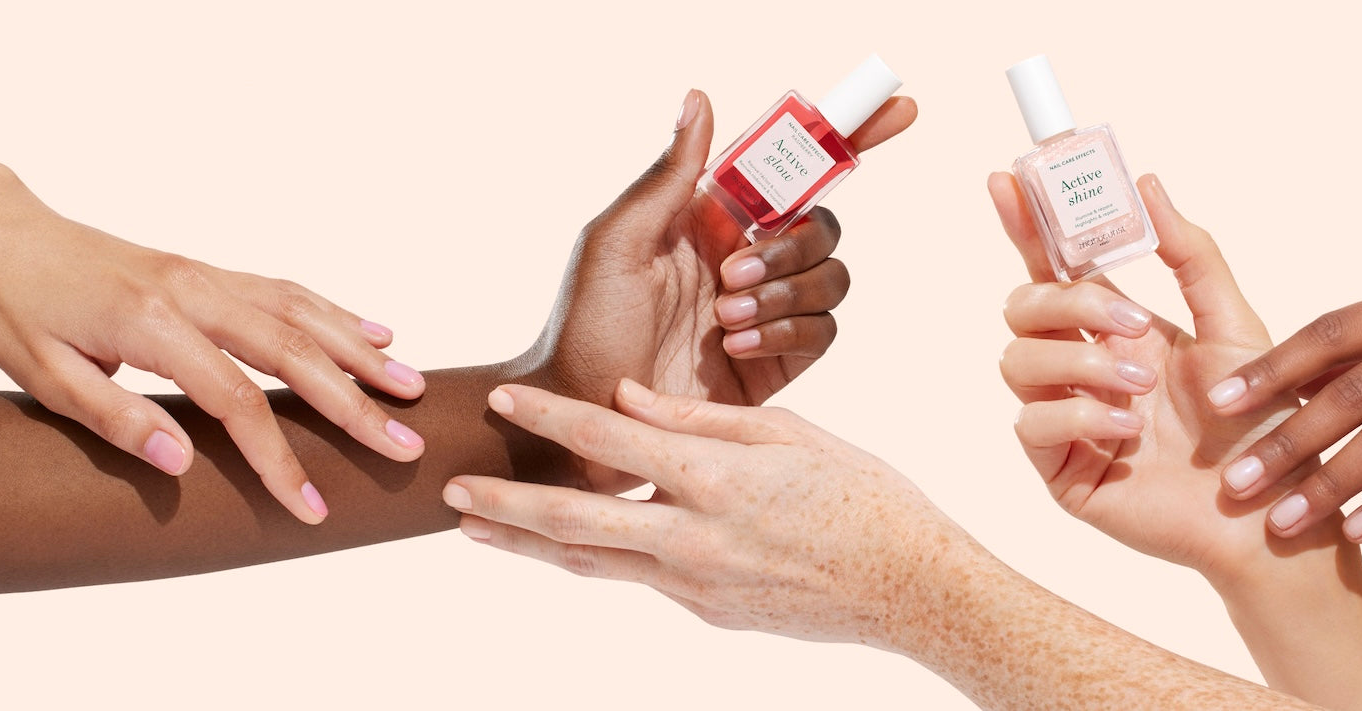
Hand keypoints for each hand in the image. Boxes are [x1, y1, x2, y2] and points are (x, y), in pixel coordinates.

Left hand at [0, 208, 425, 523]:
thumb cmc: (13, 309)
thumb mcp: (44, 377)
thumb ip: (116, 418)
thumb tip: (183, 464)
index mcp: (152, 326)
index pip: (236, 402)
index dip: (279, 458)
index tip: (311, 505)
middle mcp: (192, 292)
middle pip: (293, 353)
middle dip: (354, 404)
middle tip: (404, 446)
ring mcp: (206, 276)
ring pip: (303, 313)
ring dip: (362, 352)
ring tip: (411, 388)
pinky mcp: (209, 271)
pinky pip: (287, 290)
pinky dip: (337, 312)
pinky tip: (375, 331)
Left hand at [444, 380, 981, 646]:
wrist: (912, 588)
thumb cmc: (864, 497)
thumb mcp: (788, 436)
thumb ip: (699, 418)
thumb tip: (628, 400)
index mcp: (716, 477)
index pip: (609, 440)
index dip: (548, 418)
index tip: (503, 399)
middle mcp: (694, 537)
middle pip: (573, 523)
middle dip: (504, 507)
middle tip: (449, 492)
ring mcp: (696, 585)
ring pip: (592, 562)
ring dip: (529, 544)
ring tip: (478, 529)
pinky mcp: (707, 614)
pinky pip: (644, 576)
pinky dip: (608, 554)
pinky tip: (582, 540)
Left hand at [522, 90, 915, 476]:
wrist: (590, 419)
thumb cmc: (583, 327)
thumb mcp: (615, 242)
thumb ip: (668, 176)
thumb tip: (701, 97)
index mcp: (709, 215)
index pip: (787, 164)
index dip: (847, 134)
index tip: (898, 108)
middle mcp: (744, 255)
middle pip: (821, 223)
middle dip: (791, 245)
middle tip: (732, 275)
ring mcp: (766, 308)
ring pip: (831, 276)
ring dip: (784, 293)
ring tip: (726, 320)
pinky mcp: (779, 359)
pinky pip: (823, 330)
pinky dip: (788, 332)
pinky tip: (738, 347)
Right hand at [992, 172, 1332, 583]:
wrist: (1272, 510)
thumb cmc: (1261, 425)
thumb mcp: (1235, 325)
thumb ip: (1192, 254)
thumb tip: (1147, 182)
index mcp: (1116, 329)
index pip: (1055, 266)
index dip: (1026, 225)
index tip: (1007, 179)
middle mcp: (1083, 368)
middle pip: (1023, 307)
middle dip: (1066, 302)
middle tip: (1128, 321)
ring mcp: (1067, 419)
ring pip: (1015, 360)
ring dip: (1077, 362)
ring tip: (1140, 388)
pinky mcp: (1061, 471)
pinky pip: (1032, 424)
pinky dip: (1080, 416)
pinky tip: (1130, 432)